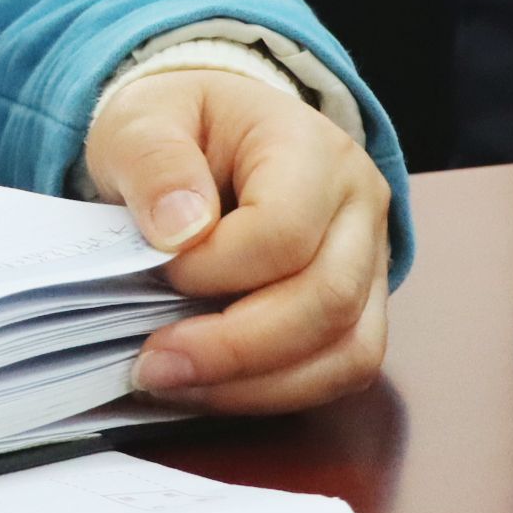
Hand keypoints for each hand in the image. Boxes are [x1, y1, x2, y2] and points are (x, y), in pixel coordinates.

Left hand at [80, 67, 393, 414]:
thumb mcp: (142, 119)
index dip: (216, 267)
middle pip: (328, 301)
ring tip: (177, 384)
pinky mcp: (360, 309)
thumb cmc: (179, 126)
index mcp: (312, 147)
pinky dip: (276, 393)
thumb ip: (154, 161)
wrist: (212, 135)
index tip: (157, 269)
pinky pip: (340, 371)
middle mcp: (361, 207)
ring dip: (257, 384)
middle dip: (235, 348)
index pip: (285, 230)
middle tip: (154, 364)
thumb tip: (180, 231)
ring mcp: (370, 263)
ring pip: (348, 352)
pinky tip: (210, 389)